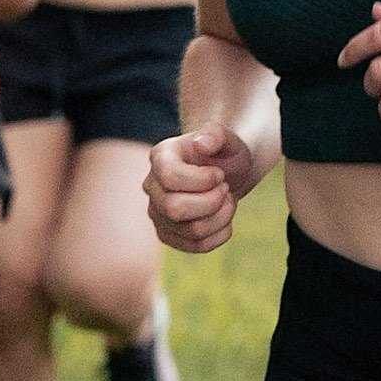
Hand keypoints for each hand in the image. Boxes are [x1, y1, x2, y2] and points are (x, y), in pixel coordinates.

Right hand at [145, 119, 256, 254]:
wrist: (226, 173)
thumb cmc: (224, 153)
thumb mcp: (228, 138)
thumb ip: (217, 134)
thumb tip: (201, 144)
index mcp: (161, 157)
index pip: (170, 178)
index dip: (203, 180)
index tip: (219, 173)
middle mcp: (152, 187)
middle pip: (175, 209)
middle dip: (213, 200)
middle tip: (225, 187)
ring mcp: (158, 213)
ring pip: (193, 231)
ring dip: (222, 215)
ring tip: (226, 199)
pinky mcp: (169, 235)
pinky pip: (198, 246)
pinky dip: (221, 233)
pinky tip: (224, 216)